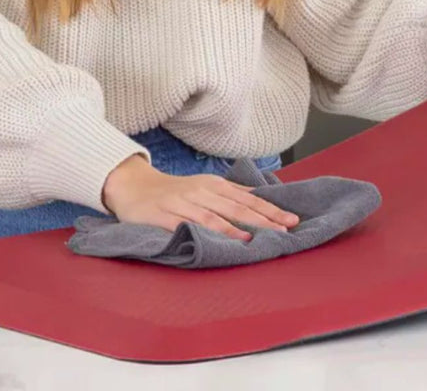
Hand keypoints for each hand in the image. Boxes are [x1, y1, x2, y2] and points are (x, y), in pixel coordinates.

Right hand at [101, 155, 299, 240]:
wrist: (134, 186)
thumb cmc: (175, 191)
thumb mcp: (206, 187)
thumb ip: (232, 194)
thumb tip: (264, 200)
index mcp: (215, 185)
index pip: (249, 198)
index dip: (271, 209)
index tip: (292, 220)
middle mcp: (201, 191)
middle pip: (236, 206)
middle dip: (262, 219)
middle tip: (284, 230)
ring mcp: (182, 203)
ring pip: (213, 215)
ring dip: (235, 227)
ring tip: (256, 237)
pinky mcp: (162, 215)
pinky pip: (185, 224)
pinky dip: (201, 232)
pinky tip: (212, 240)